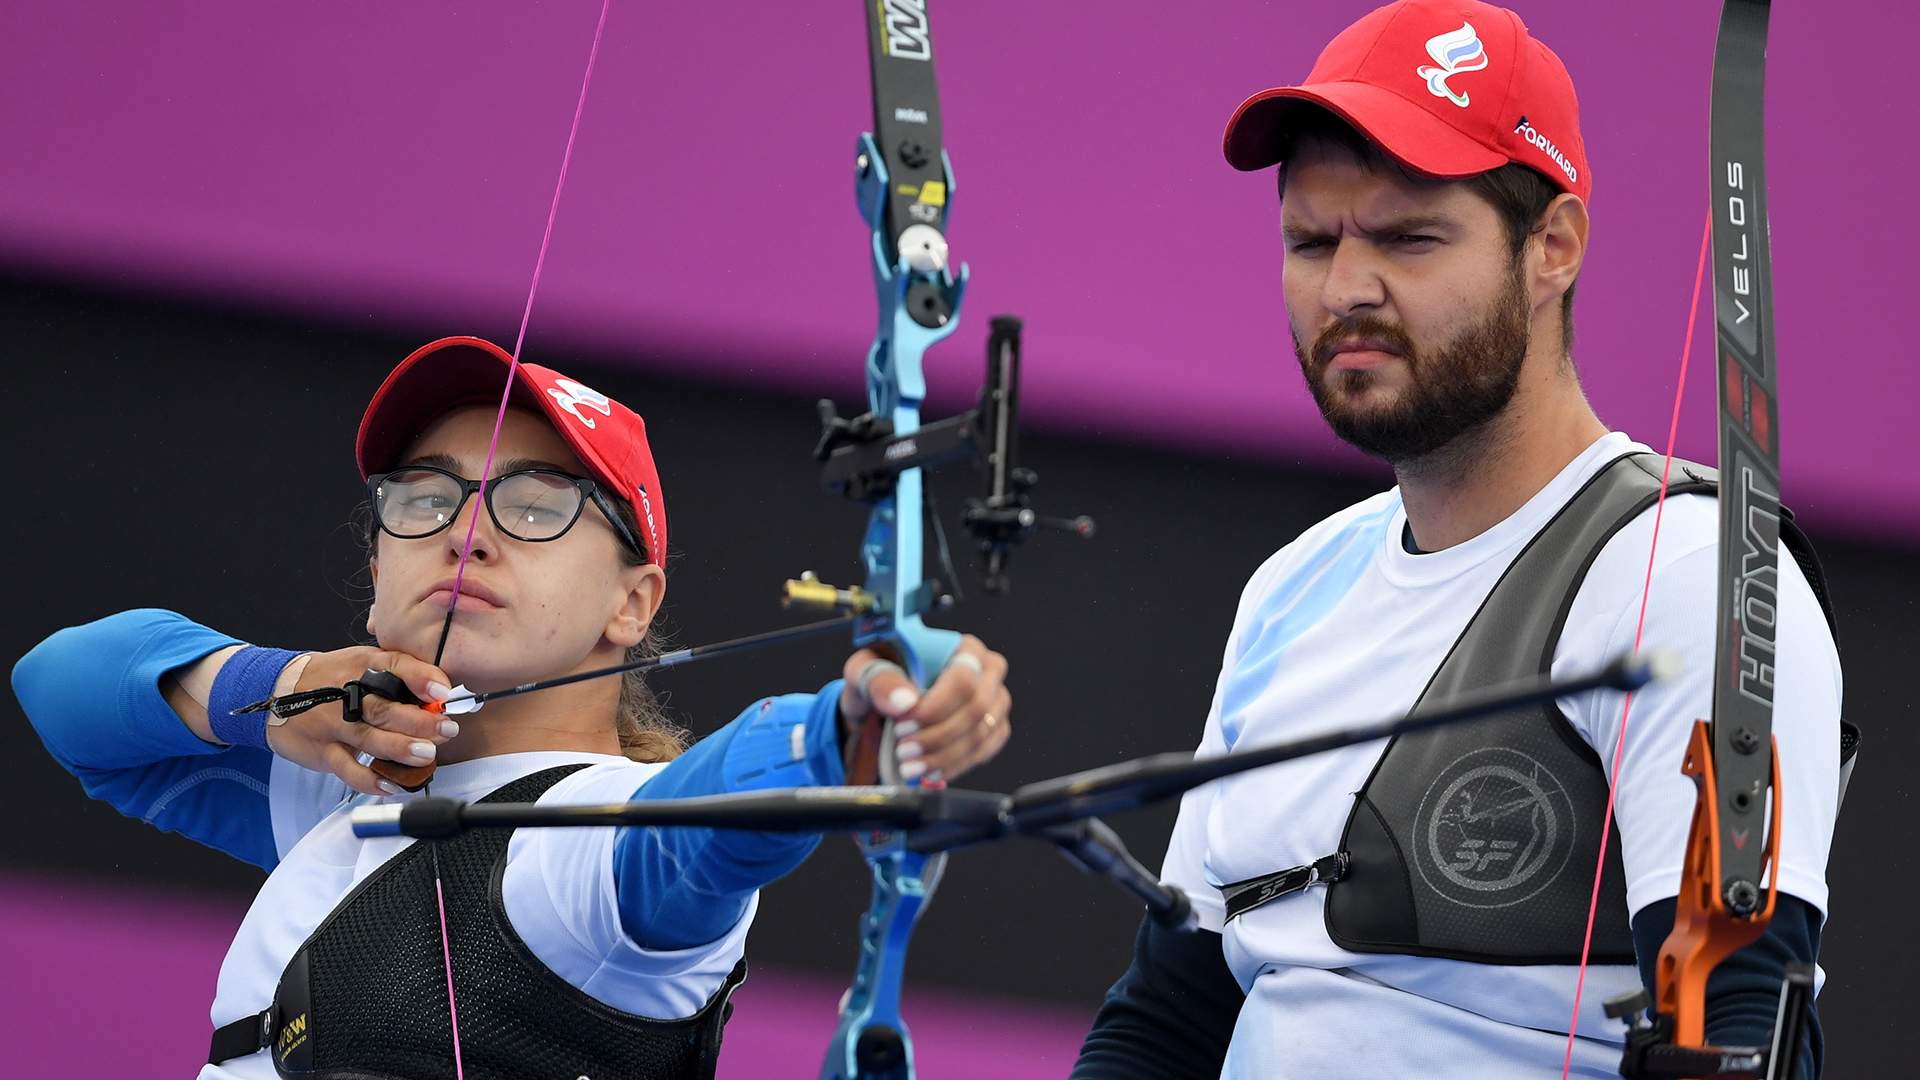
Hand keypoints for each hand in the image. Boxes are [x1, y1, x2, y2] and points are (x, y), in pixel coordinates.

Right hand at [264, 646, 458, 794]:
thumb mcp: (362, 664)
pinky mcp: (323, 750)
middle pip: (385, 708)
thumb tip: (441, 695)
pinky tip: (391, 784)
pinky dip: (370, 780)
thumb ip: (399, 676)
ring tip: (425, 755)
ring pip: (369, 739)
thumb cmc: (331, 678)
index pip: (395, 666)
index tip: (444, 691)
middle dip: (420, 721)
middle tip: (446, 729)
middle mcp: (347, 694)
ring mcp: (333, 724)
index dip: (421, 678)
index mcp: (362, 666)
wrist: (275, 690)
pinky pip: (348, 769)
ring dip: (400, 749)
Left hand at [839, 635, 1010, 782]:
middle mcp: (987, 670)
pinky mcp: (994, 727)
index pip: (963, 678)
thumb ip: (880, 681)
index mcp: (962, 647)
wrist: (882, 704)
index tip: (902, 726)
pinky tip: (928, 772)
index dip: (935, 707)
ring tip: (908, 767)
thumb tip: (904, 702)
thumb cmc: (879, 679)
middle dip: (937, 736)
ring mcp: (995, 700)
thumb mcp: (866, 671)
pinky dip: (954, 765)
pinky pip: (983, 751)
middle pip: (976, 708)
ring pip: (979, 734)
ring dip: (942, 756)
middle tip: (903, 751)